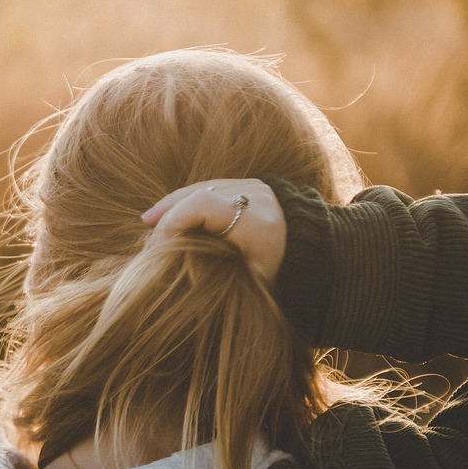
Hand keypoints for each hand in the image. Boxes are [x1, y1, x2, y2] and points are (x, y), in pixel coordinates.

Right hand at [141, 179, 285, 284]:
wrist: (320, 252)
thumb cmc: (285, 275)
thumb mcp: (255, 284)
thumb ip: (220, 278)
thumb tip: (178, 279)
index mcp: (258, 224)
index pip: (203, 204)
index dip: (175, 220)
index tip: (161, 245)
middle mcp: (256, 198)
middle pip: (199, 192)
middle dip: (168, 212)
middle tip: (147, 232)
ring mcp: (255, 186)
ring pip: (203, 187)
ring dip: (174, 204)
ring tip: (150, 220)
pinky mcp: (252, 184)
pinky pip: (212, 187)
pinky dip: (189, 200)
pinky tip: (171, 212)